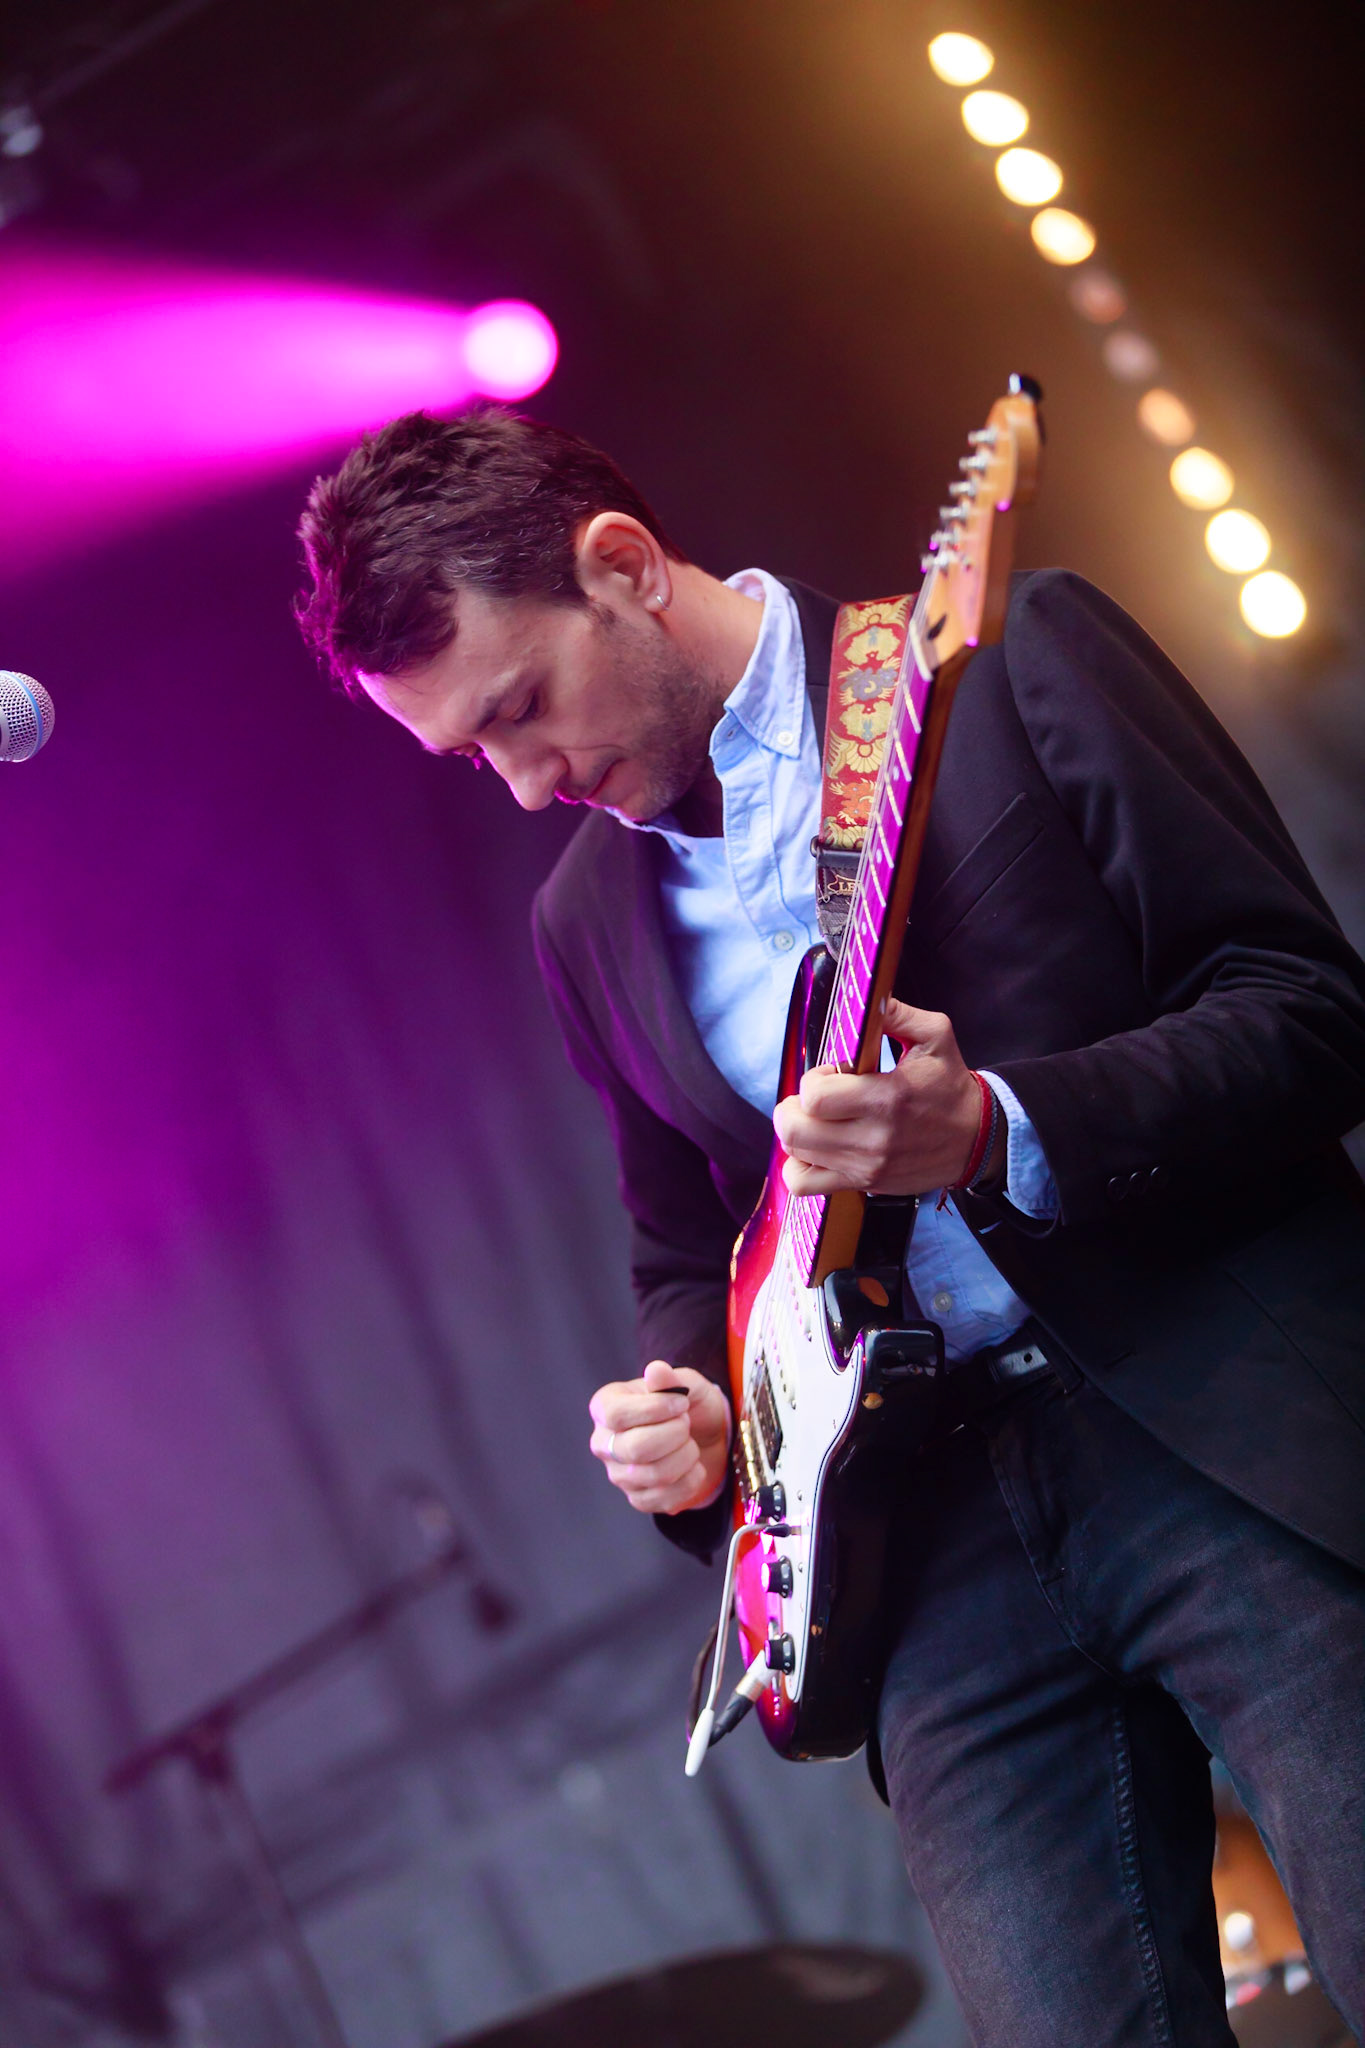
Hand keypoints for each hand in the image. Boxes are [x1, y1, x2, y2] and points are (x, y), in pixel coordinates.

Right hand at [589, 1361, 731, 1515]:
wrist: (704, 1439)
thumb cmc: (688, 1406)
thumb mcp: (686, 1384)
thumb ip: (671, 1378)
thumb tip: (655, 1370)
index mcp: (605, 1407)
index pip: (617, 1414)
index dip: (654, 1409)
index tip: (681, 1403)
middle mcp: (604, 1443)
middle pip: (636, 1448)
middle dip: (675, 1434)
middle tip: (687, 1424)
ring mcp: (618, 1474)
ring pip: (654, 1474)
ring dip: (686, 1457)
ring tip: (690, 1444)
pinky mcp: (637, 1498)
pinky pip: (663, 1498)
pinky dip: (689, 1482)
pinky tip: (692, 1467)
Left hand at [773, 997, 985, 1196]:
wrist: (977, 1138)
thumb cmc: (950, 1086)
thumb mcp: (935, 1036)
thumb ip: (896, 1013)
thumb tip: (867, 998)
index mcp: (886, 1098)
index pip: (815, 1097)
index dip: (813, 1080)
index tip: (832, 1074)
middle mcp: (872, 1139)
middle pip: (795, 1131)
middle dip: (793, 1107)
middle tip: (816, 1098)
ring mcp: (866, 1168)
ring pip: (795, 1157)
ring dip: (798, 1134)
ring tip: (818, 1121)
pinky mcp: (865, 1185)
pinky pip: (807, 1186)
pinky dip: (800, 1167)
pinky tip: (818, 1148)